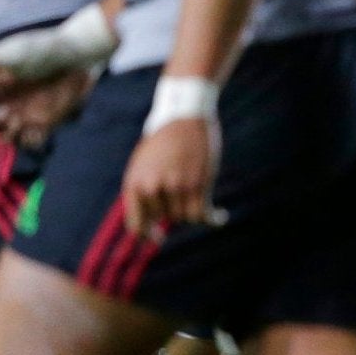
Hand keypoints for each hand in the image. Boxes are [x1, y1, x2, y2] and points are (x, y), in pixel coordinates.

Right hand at [0, 59, 96, 147]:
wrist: (74, 54)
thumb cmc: (42, 47)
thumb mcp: (12, 50)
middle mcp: (5, 102)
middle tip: (4, 115)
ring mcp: (24, 113)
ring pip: (6, 136)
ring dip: (8, 135)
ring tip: (20, 119)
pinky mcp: (45, 121)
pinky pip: (31, 140)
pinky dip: (30, 140)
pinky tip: (36, 129)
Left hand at [121, 116, 222, 240]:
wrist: (183, 117)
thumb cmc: (164, 142)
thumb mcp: (144, 166)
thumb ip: (145, 192)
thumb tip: (151, 223)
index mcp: (134, 184)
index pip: (136, 226)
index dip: (148, 236)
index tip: (159, 237)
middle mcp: (151, 188)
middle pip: (167, 218)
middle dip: (175, 206)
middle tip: (183, 185)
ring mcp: (174, 187)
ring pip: (185, 216)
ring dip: (194, 205)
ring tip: (198, 186)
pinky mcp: (196, 185)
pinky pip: (202, 215)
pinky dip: (213, 218)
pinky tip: (221, 215)